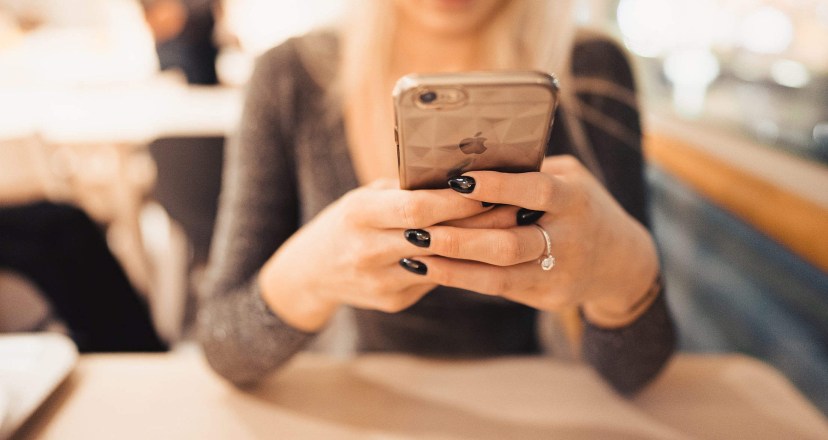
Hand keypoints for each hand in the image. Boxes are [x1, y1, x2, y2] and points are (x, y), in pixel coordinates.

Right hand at [258, 179, 490, 331]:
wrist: (313, 271)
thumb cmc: (350, 221)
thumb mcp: (367, 197)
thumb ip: (406, 191)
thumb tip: (462, 176)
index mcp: (359, 214)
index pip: (416, 209)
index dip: (456, 201)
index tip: (489, 188)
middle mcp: (367, 251)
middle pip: (436, 238)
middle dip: (479, 224)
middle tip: (515, 209)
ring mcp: (380, 281)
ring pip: (443, 264)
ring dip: (479, 247)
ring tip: (509, 230)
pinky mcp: (393, 301)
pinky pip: (436, 279)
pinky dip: (461, 264)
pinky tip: (483, 252)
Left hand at [402, 155, 659, 326]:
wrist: (621, 262)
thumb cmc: (581, 207)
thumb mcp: (570, 180)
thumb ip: (531, 171)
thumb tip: (473, 153)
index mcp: (576, 199)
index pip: (535, 190)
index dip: (497, 187)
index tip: (456, 181)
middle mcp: (570, 238)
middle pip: (510, 242)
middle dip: (460, 237)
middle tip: (416, 228)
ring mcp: (559, 273)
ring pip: (499, 272)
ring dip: (452, 263)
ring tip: (413, 251)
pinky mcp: (546, 296)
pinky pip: (497, 288)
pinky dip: (461, 278)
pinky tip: (430, 269)